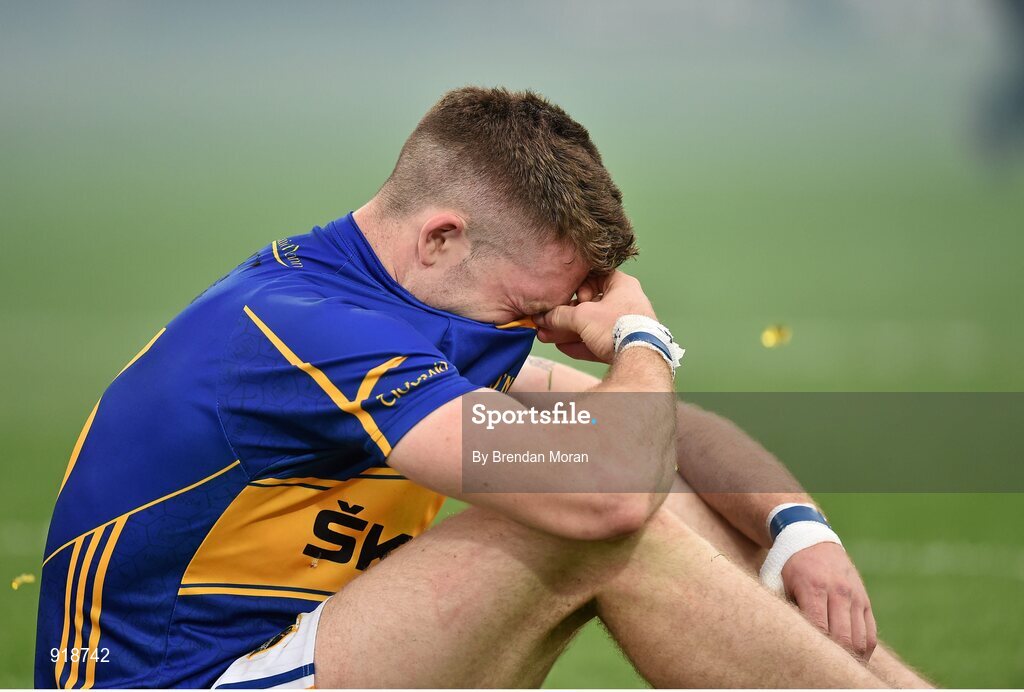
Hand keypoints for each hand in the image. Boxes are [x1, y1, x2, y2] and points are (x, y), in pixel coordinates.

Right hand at [534, 271, 656, 362]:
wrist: (638, 357)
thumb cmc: (616, 326)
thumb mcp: (581, 316)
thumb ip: (560, 315)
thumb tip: (543, 318)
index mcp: (622, 285)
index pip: (595, 277)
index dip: (577, 286)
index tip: (564, 295)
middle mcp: (626, 302)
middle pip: (590, 305)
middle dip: (565, 316)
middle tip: (548, 321)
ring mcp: (626, 324)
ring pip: (592, 325)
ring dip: (569, 331)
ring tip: (547, 336)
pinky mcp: (624, 344)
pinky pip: (599, 341)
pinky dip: (581, 343)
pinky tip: (563, 347)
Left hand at [781, 542, 877, 661]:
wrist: (809, 537)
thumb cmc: (786, 564)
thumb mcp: (776, 580)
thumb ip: (782, 608)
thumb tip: (785, 640)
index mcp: (813, 587)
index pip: (820, 629)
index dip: (816, 651)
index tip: (807, 665)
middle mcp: (838, 591)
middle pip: (843, 638)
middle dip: (835, 659)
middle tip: (823, 673)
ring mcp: (855, 596)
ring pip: (861, 639)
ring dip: (852, 659)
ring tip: (839, 671)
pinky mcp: (865, 600)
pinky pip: (871, 633)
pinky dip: (864, 650)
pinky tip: (853, 660)